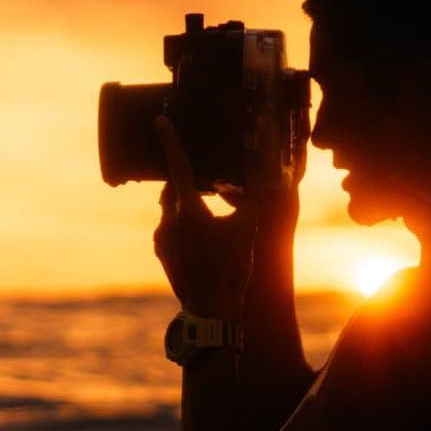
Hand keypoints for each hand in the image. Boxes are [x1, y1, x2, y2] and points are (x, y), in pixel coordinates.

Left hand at [153, 116, 256, 321]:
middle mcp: (168, 221)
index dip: (169, 140)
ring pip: (170, 210)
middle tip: (202, 177)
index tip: (160, 121)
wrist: (210, 310)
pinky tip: (200, 236)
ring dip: (184, 205)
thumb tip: (270, 176)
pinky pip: (169, 230)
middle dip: (184, 180)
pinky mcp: (162, 254)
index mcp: (188, 209)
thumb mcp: (248, 230)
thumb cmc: (230, 268)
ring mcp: (161, 239)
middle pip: (173, 188)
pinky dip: (181, 225)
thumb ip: (255, 199)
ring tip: (206, 211)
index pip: (177, 166)